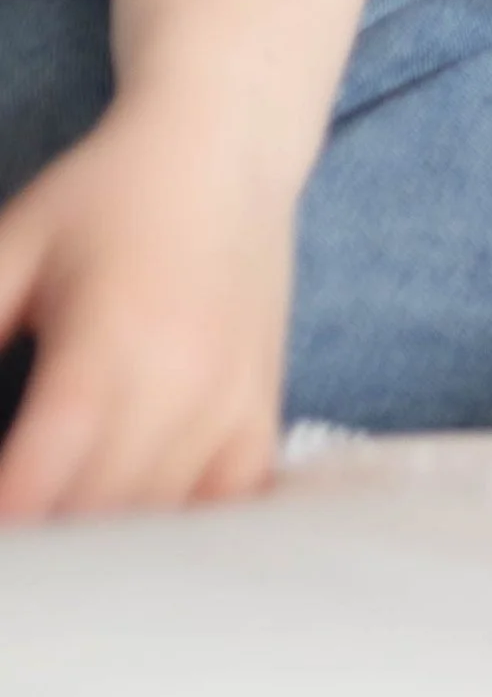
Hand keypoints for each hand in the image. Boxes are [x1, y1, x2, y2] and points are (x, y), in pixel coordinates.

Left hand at [0, 98, 295, 519]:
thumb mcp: (13, 248)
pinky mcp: (261, 412)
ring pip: (156, 531)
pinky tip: (131, 547)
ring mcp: (231, 405)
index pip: (36, 483)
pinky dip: (173, 542)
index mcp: (109, 345)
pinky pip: (221, 514)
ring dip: (99, 556)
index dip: (6, 526)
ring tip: (55, 552)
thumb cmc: (108, 192)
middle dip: (43, 553)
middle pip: (94, 523)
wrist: (228, 140)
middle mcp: (180, 386)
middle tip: (19, 552)